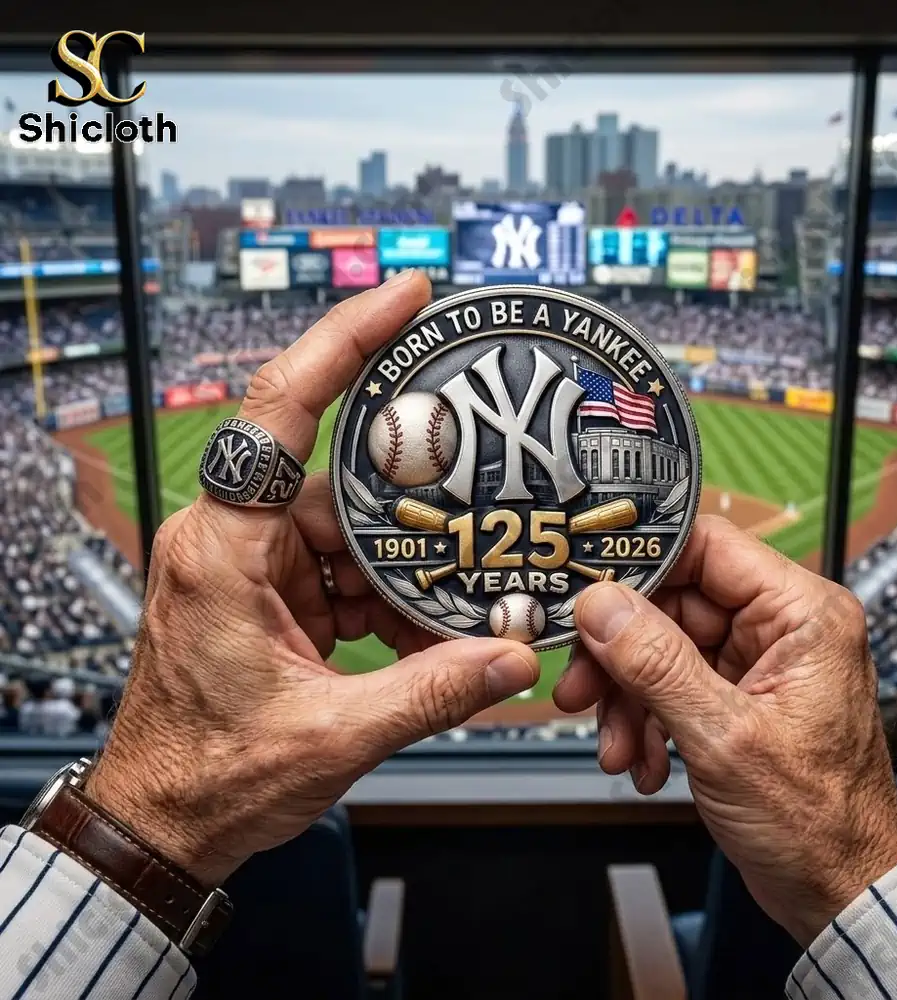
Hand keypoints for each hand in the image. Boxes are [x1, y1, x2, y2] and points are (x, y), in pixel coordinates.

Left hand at [87, 271, 539, 885]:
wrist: (161, 820)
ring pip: (347, 522)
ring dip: (403, 554)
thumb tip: (510, 658)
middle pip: (334, 471)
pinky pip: (342, 564)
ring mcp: (252, 562)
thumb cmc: (205, 776)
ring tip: (461, 575)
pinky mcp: (270, 588)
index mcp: (222, 548)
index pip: (280, 408)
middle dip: (411, 487)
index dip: (344, 341)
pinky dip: (385, 588)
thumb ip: (430, 692)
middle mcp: (231, 538)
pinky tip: (424, 620)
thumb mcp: (330, 736)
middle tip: (478, 477)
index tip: (402, 299)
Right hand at [554, 515, 896, 946]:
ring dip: (627, 696)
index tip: (587, 587)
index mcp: (801, 613)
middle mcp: (779, 628)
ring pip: (661, 647)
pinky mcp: (734, 697)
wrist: (838, 894)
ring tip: (614, 742)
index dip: (641, 562)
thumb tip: (603, 605)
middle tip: (583, 684)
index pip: (707, 547)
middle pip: (672, 602)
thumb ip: (657, 664)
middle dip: (620, 650)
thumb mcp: (723, 737)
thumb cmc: (820, 824)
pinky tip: (640, 759)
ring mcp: (754, 663)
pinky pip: (669, 684)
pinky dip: (644, 719)